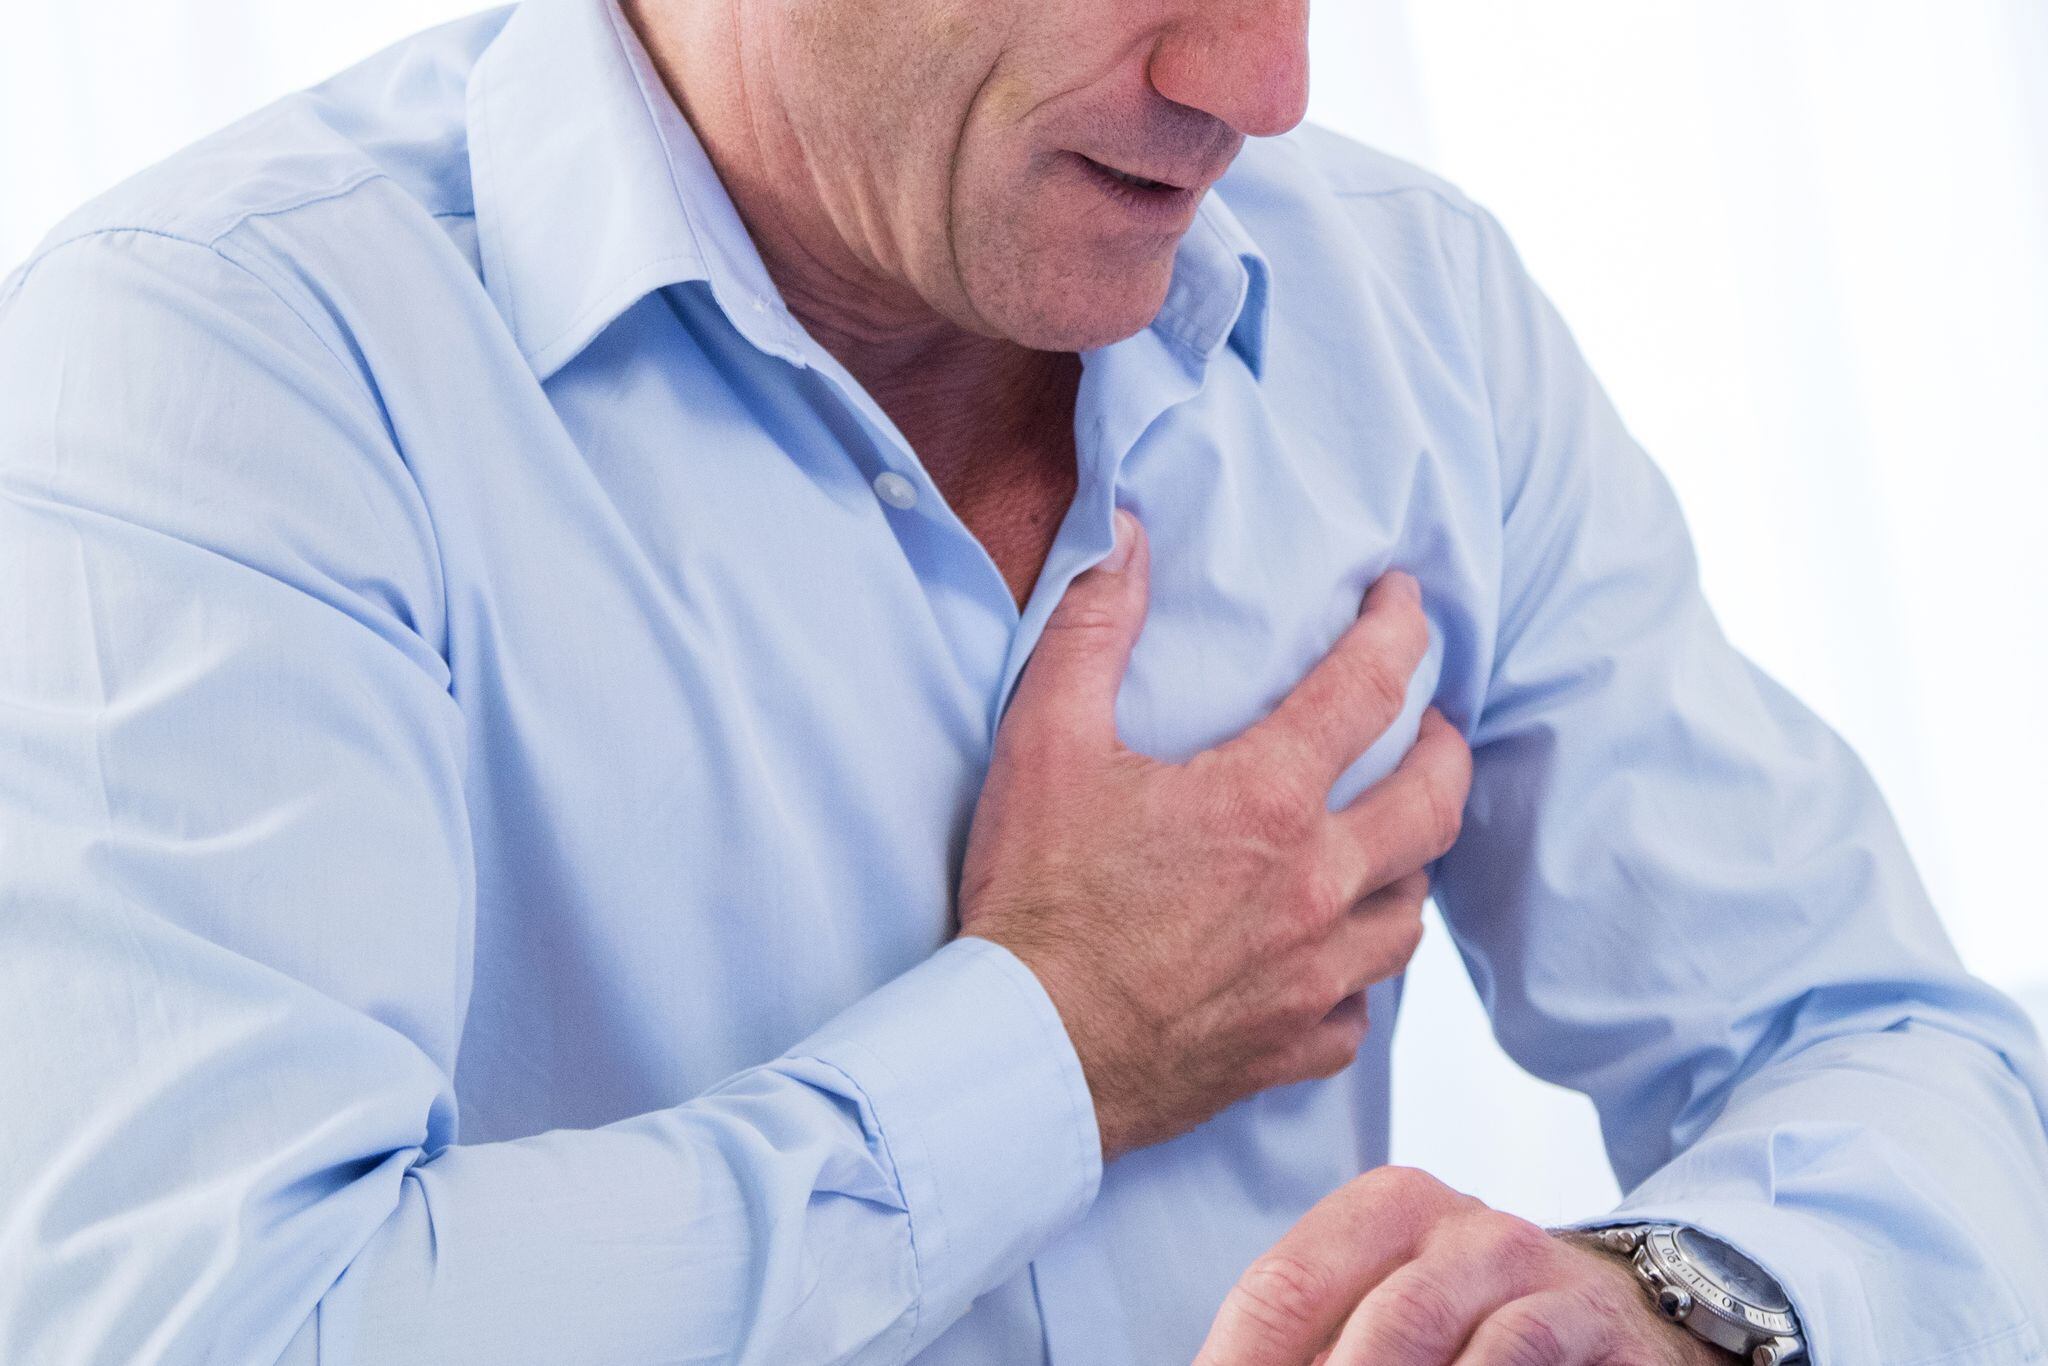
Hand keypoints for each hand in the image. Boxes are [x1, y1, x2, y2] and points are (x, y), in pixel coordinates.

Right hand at [957, 508, 1470, 1157]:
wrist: (1027, 1056)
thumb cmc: (1036, 899)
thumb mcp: (1045, 741)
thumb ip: (1093, 628)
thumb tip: (1124, 534)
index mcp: (1265, 801)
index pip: (1369, 687)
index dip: (1401, 629)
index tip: (1407, 601)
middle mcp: (1315, 885)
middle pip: (1435, 803)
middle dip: (1447, 749)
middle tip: (1432, 726)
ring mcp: (1313, 976)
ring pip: (1412, 912)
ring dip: (1414, 863)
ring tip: (1393, 839)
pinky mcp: (1290, 1047)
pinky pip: (1361, 1010)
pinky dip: (1358, 975)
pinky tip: (1331, 959)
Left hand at [1197, 1166, 1736, 1364]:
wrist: (1612, 1315)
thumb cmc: (1468, 1321)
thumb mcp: (1384, 1312)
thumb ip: (1313, 1343)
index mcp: (1382, 1210)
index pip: (1283, 1284)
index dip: (1241, 1358)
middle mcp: (1454, 1224)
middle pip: (1369, 1320)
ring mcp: (1525, 1264)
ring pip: (1432, 1333)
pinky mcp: (1587, 1317)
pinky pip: (1518, 1353)